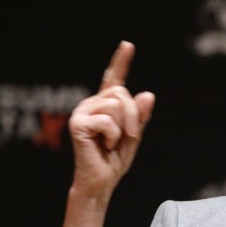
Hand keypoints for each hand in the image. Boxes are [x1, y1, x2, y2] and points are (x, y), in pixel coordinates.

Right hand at [68, 41, 154, 197]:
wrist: (101, 182)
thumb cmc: (114, 160)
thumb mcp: (134, 135)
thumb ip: (140, 116)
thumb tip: (148, 94)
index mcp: (105, 106)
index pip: (114, 80)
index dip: (121, 62)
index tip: (128, 44)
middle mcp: (91, 104)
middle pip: (122, 93)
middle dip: (133, 116)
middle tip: (126, 137)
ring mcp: (82, 112)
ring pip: (116, 105)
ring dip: (123, 128)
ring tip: (112, 142)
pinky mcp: (77, 123)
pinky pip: (107, 121)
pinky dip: (112, 136)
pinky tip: (103, 146)